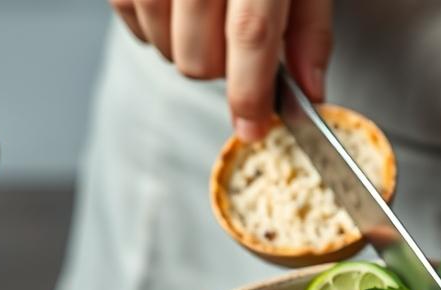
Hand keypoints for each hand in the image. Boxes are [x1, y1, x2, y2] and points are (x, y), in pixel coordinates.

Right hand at [108, 0, 332, 140]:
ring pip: (162, 44)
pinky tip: (177, 5)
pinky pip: (129, 19)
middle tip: (236, 47)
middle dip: (220, 71)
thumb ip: (310, 28)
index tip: (252, 127)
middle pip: (198, 54)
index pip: (249, 35)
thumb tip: (311, 91)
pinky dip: (154, 27)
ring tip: (208, 18)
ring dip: (187, 49)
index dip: (250, 92)